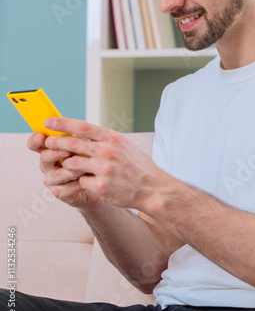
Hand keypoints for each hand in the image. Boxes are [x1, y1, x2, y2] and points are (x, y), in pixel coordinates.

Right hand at [27, 129, 99, 209]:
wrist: (96, 180)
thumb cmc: (87, 159)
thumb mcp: (83, 145)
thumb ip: (75, 138)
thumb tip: (75, 131)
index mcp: (49, 149)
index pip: (35, 143)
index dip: (35, 140)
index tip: (41, 137)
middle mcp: (47, 164)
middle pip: (45, 157)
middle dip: (56, 153)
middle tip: (68, 151)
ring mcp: (52, 179)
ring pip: (58, 174)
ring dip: (71, 171)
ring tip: (84, 168)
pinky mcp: (60, 192)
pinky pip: (67, 188)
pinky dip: (78, 184)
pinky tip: (87, 180)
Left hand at [42, 117, 163, 209]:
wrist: (152, 188)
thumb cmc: (138, 166)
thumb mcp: (124, 145)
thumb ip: (105, 139)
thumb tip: (83, 133)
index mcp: (112, 139)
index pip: (82, 126)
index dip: (62, 123)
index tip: (49, 121)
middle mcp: (107, 152)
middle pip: (72, 143)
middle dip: (55, 142)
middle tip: (47, 143)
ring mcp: (104, 169)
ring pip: (72, 163)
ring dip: (65, 164)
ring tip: (65, 165)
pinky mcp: (101, 186)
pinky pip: (81, 181)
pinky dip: (80, 180)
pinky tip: (85, 181)